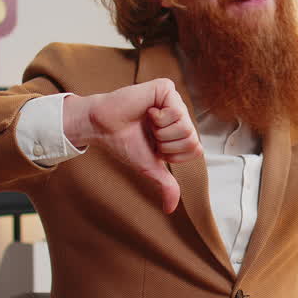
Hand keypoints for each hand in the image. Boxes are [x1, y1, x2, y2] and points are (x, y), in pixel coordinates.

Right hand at [61, 79, 201, 213]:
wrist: (102, 128)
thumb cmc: (125, 143)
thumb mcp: (149, 167)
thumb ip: (165, 185)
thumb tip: (170, 209)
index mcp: (180, 131)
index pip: (195, 149)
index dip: (172, 154)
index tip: (155, 147)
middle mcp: (181, 115)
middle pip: (191, 138)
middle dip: (166, 143)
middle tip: (149, 133)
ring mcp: (175, 100)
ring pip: (185, 126)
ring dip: (160, 131)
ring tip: (147, 122)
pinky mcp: (166, 88)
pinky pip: (176, 111)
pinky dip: (158, 117)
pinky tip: (147, 111)